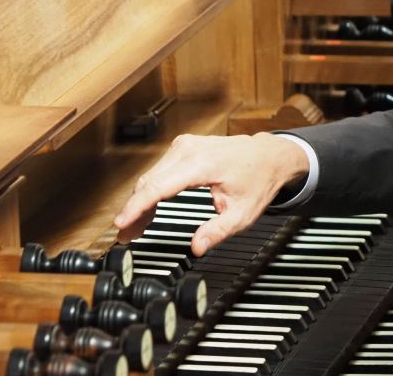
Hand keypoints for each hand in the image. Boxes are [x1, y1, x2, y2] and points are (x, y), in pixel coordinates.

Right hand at [113, 133, 309, 255]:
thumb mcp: (243, 213)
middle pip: (149, 182)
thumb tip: (197, 247)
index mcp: (202, 164)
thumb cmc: (258, 179)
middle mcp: (189, 149)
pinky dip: (150, 190)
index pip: (158, 187)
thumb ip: (218, 231)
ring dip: (141, 202)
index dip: (136, 207)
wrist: (270, 155)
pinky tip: (148, 209)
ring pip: (151, 176)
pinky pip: (159, 170)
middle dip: (135, 211)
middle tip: (127, 236)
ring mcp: (185, 145)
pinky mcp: (183, 146)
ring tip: (136, 228)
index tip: (122, 224)